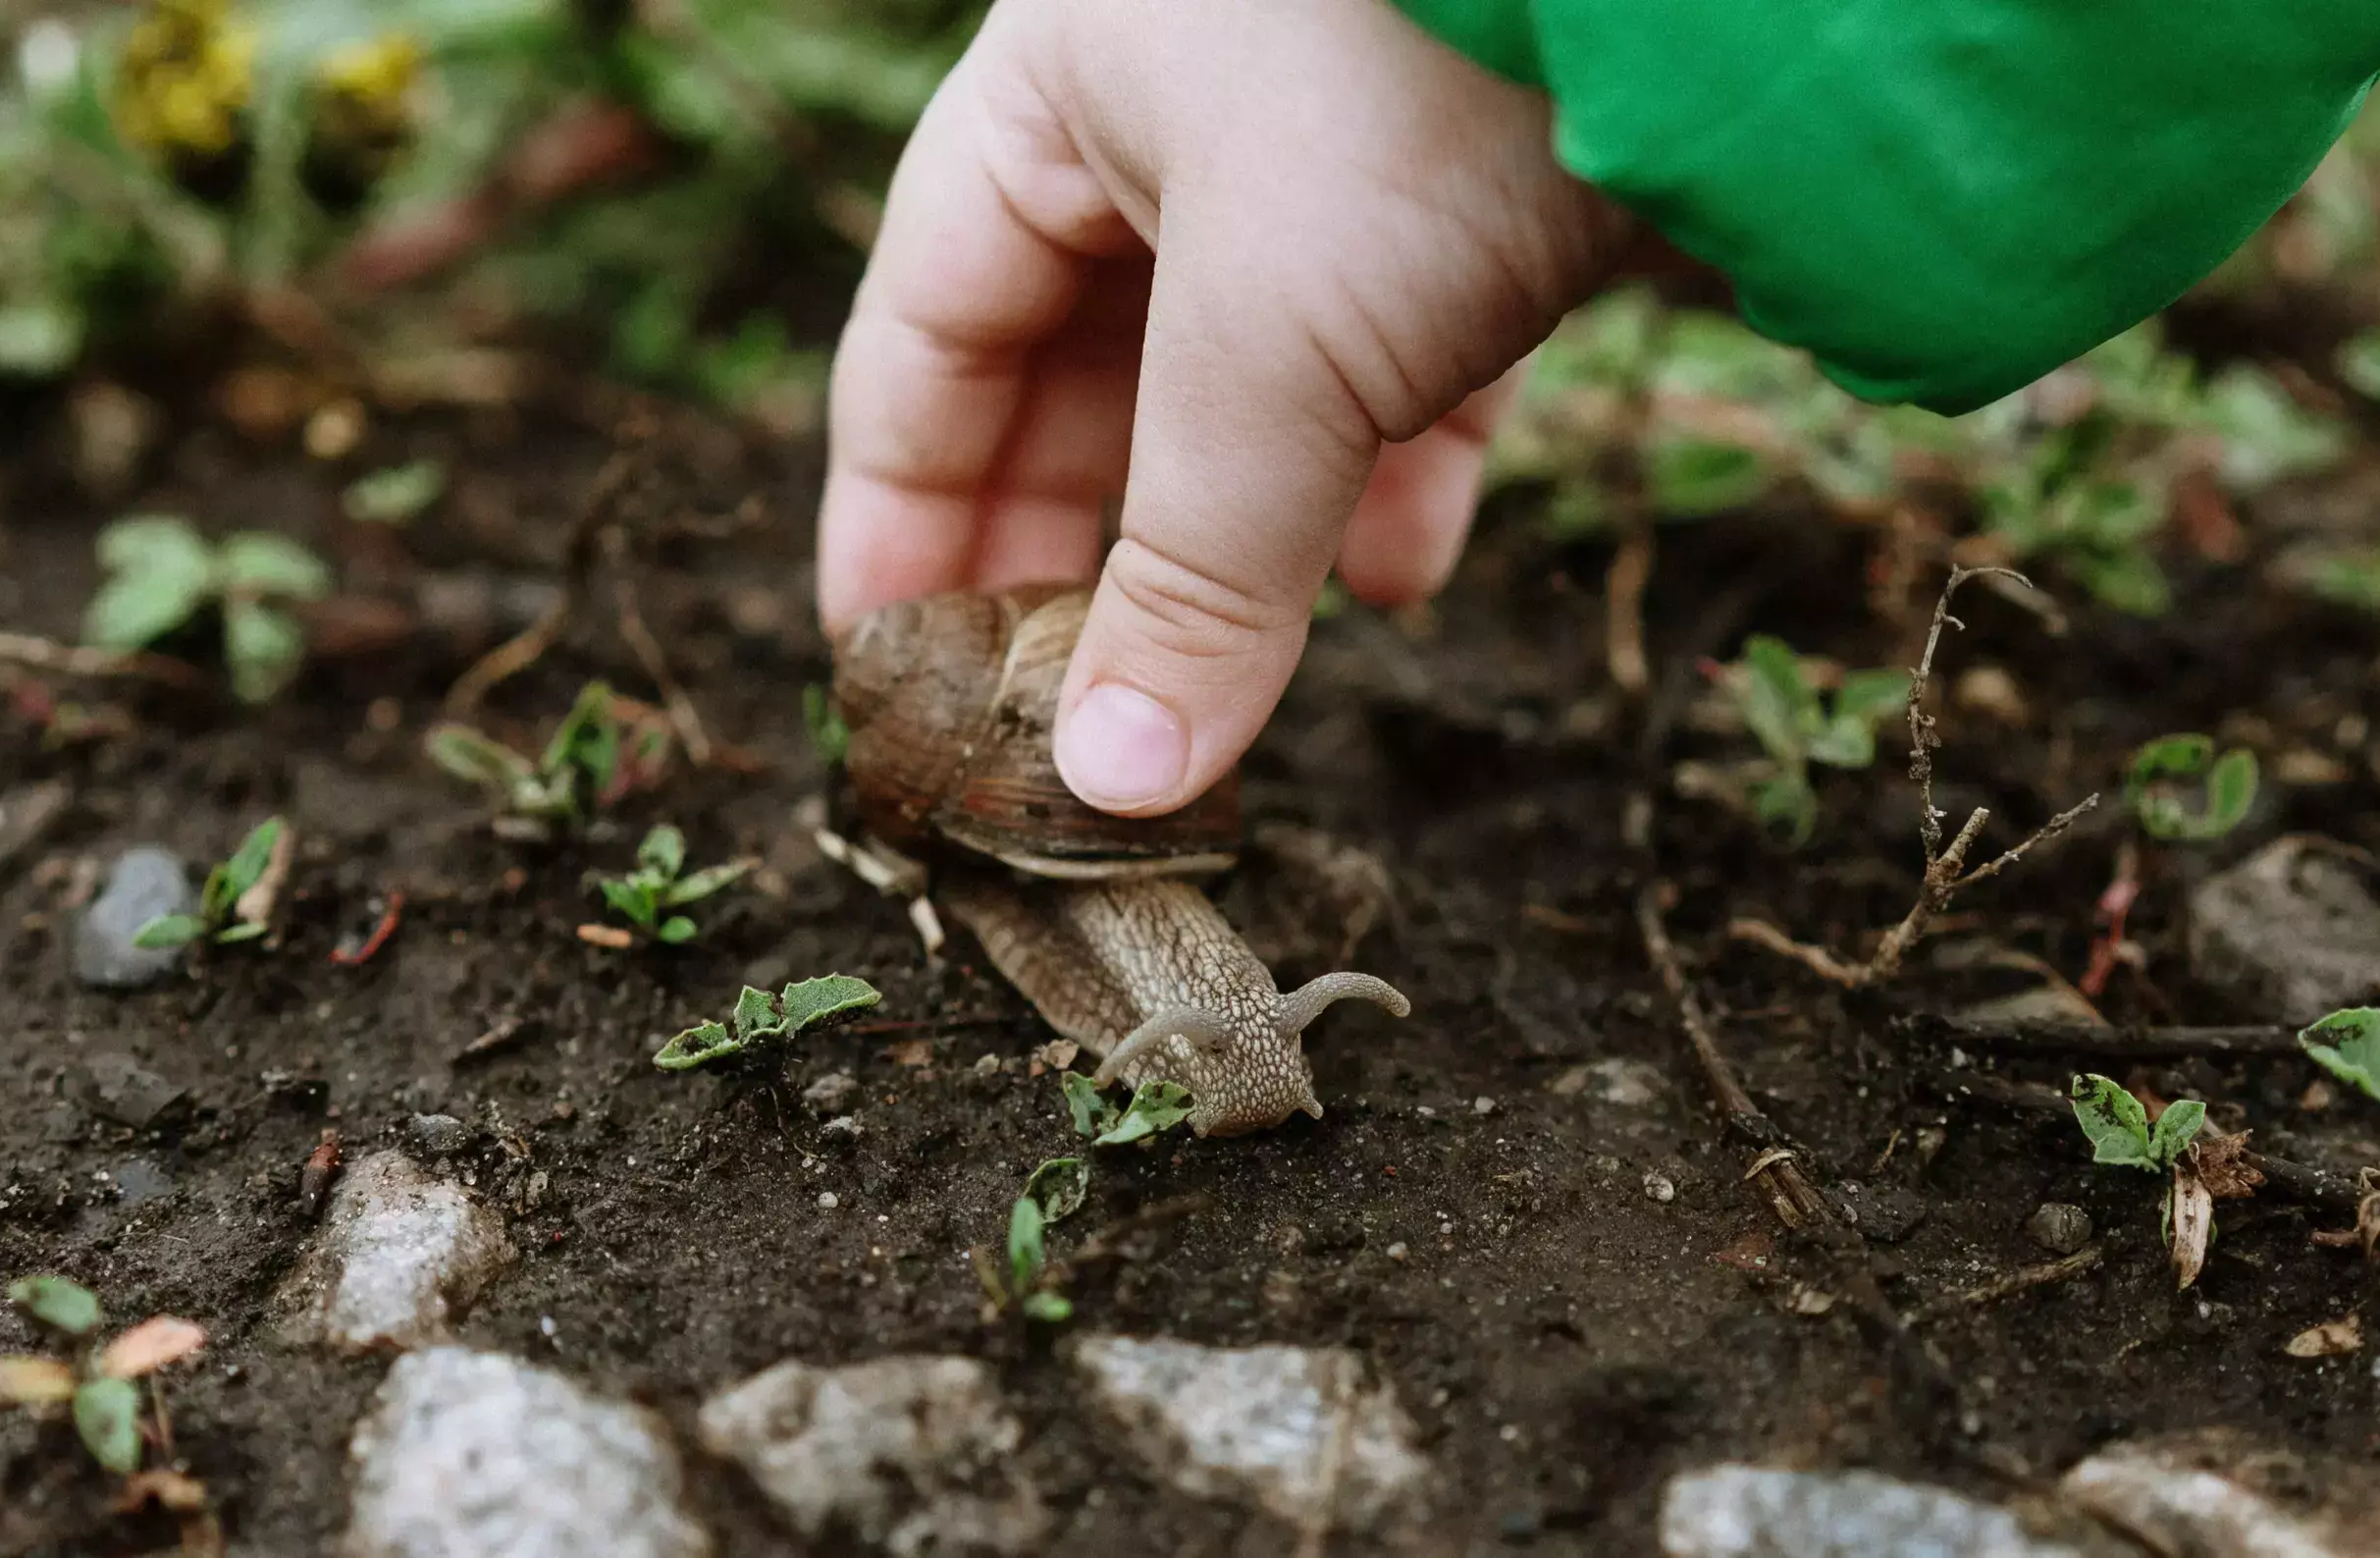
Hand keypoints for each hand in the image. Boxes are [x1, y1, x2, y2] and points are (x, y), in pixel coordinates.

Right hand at [814, 0, 1632, 813]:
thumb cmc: (1422, 95)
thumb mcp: (1272, 351)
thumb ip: (1191, 572)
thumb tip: (1112, 783)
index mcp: (1052, 95)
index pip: (926, 339)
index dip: (904, 519)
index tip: (893, 680)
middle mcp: (1176, 108)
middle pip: (1077, 370)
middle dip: (1081, 550)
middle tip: (1060, 722)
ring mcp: (1337, 143)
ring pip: (1248, 379)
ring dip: (1241, 537)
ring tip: (1229, 679)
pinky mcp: (1487, 186)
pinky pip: (1406, 354)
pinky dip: (1393, 474)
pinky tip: (1403, 578)